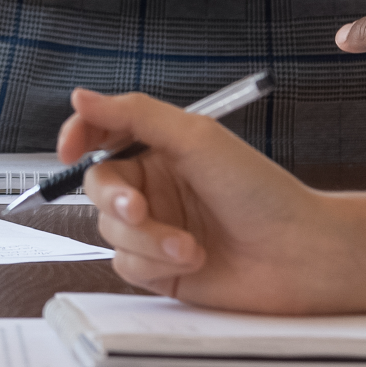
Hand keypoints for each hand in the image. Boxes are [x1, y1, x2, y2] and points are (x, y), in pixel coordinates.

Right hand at [60, 87, 365, 313]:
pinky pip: (126, 264)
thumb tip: (80, 98)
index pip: (101, 136)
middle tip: (139, 207)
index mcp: (160, 148)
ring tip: (191, 245)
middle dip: (115, 198)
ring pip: (110, 229)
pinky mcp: (159, 268)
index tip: (68, 149)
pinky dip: (156, 262)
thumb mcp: (196, 138)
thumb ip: (133, 114)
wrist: (296, 255)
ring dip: (149, 238)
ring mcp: (155, 228)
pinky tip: (194, 259)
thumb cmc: (259, 191)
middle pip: (97, 186)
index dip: (77, 139)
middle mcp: (154, 186)